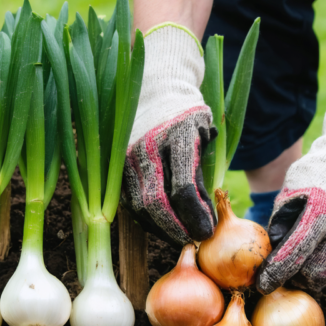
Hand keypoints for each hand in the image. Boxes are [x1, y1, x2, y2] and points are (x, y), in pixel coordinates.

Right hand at [123, 24, 216, 244]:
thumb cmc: (186, 112)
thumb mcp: (203, 132)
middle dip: (176, 228)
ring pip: (139, 206)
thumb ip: (203, 168)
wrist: (154, 84)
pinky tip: (162, 225)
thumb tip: (207, 210)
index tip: (208, 231)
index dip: (196, 215)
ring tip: (180, 236)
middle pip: (157, 202)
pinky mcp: (116, 165)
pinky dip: (146, 218)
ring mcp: (126, 157)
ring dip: (160, 228)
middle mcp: (146, 147)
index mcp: (175, 135)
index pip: (183, 187)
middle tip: (193, 240)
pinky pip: (129, 200)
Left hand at [257, 101, 325, 293]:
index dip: (275, 273)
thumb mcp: (290, 192)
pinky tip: (316, 246)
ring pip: (323, 276)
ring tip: (298, 253)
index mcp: (321, 216)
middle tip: (278, 267)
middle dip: (291, 275)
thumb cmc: (315, 175)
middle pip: (309, 274)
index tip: (262, 284)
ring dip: (306, 271)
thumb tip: (271, 253)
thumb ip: (279, 223)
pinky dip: (321, 263)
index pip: (294, 255)